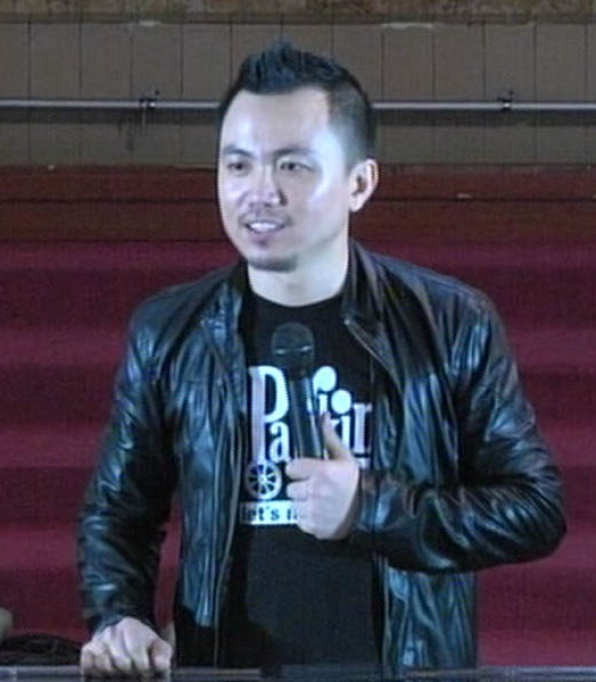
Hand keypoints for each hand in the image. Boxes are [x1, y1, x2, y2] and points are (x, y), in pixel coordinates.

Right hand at [80, 616, 172, 675]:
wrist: (121, 636)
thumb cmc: (141, 644)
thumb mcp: (156, 645)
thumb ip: (162, 654)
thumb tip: (162, 665)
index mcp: (129, 625)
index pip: (135, 649)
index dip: (142, 665)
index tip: (145, 669)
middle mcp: (111, 630)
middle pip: (119, 660)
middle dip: (129, 670)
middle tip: (132, 671)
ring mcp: (97, 640)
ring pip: (104, 665)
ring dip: (114, 672)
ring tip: (120, 670)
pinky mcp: (87, 650)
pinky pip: (89, 666)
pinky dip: (97, 672)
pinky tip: (106, 671)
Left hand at [286, 413, 359, 539]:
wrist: (372, 511)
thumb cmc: (357, 483)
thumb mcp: (345, 457)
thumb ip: (329, 437)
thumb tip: (323, 418)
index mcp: (322, 472)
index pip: (291, 467)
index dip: (297, 469)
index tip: (303, 470)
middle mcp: (315, 491)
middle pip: (291, 488)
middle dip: (300, 486)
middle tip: (313, 486)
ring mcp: (314, 511)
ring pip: (294, 505)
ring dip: (303, 502)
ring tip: (317, 499)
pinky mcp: (314, 527)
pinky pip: (300, 520)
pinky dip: (307, 518)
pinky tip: (319, 512)